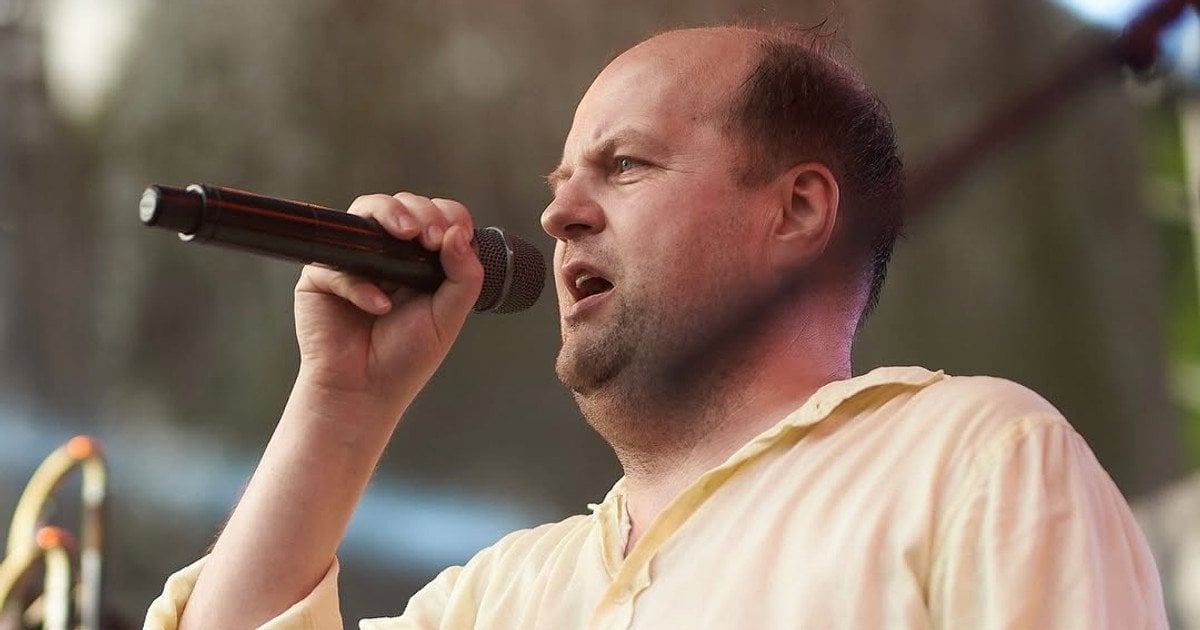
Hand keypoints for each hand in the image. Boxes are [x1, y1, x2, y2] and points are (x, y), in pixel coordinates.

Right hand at [292, 192, 483, 419]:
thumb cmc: (404, 359)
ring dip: (391, 214)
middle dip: (421, 211)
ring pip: (365, 212)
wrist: (364, 393)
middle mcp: (385, 254)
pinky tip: (378, 306)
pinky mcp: (320, 276)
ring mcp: (352, 261)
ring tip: (409, 235)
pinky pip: (338, 262)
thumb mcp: (448, 317)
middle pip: (401, 205)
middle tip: (431, 236)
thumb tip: (459, 233)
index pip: (435, 218)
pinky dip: (359, 283)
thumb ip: (463, 276)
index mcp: (419, 261)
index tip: (455, 234)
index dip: (446, 216)